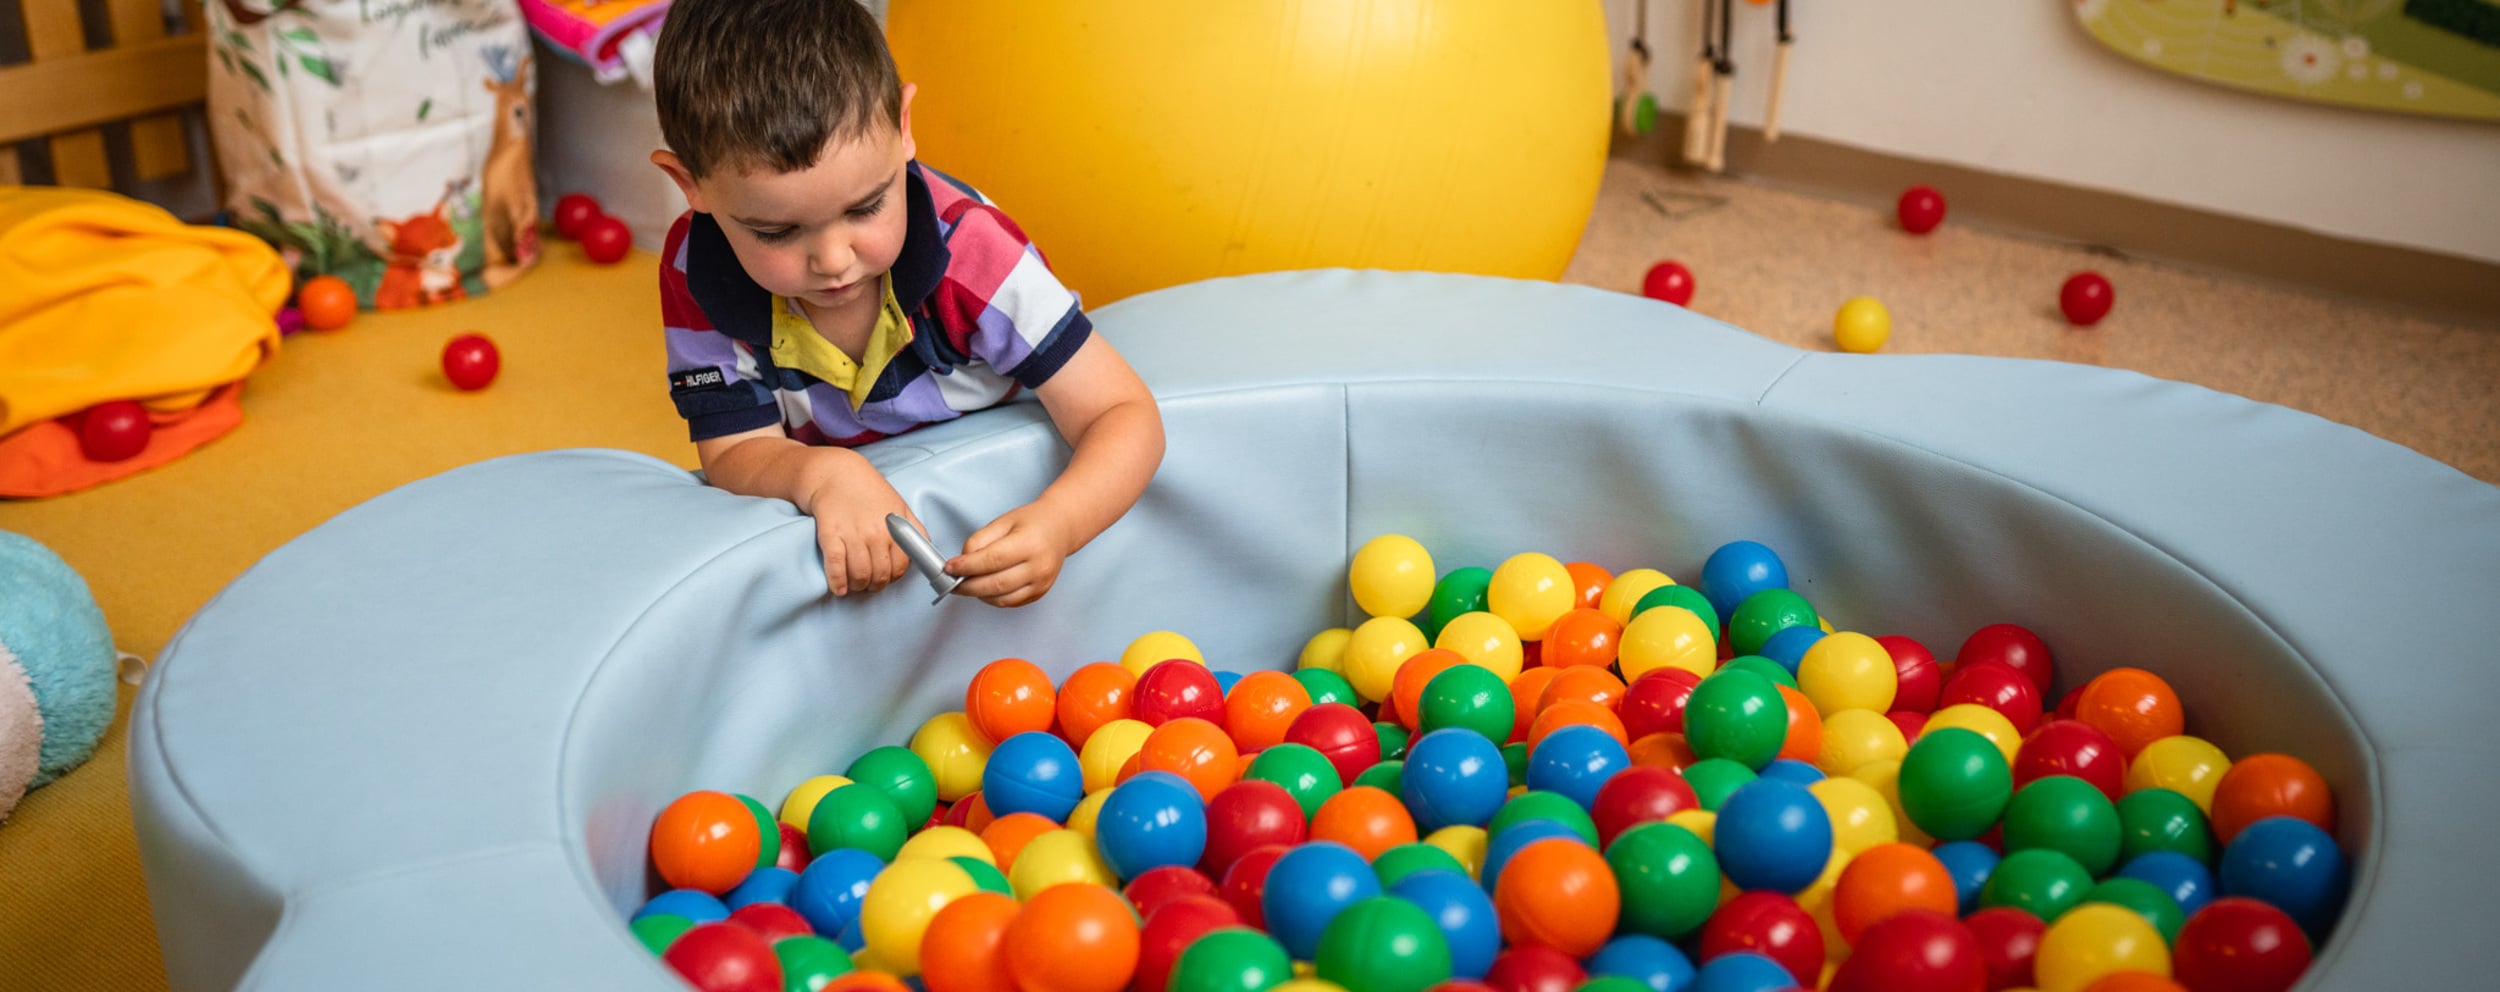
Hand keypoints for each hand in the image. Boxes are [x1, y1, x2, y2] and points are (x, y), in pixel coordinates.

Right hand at [803, 452, 920, 597]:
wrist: (837, 474)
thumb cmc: (869, 491)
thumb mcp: (899, 506)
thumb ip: (914, 529)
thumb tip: (925, 550)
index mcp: (895, 529)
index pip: (899, 567)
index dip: (892, 578)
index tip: (885, 578)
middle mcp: (875, 534)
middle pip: (879, 575)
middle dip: (874, 585)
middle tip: (868, 584)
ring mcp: (852, 535)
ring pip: (859, 575)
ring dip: (857, 586)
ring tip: (854, 584)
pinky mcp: (830, 535)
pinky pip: (836, 566)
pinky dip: (837, 582)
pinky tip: (839, 588)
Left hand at [945, 503, 1071, 607]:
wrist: (1060, 529)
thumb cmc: (1032, 522)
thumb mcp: (1003, 522)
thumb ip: (980, 540)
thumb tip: (962, 562)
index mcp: (1030, 543)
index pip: (992, 560)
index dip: (967, 566)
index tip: (949, 567)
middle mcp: (1039, 566)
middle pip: (995, 584)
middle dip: (968, 585)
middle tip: (952, 581)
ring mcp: (1041, 582)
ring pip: (1001, 598)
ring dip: (978, 594)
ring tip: (966, 584)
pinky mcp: (1040, 593)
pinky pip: (1010, 602)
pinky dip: (992, 598)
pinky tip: (984, 588)